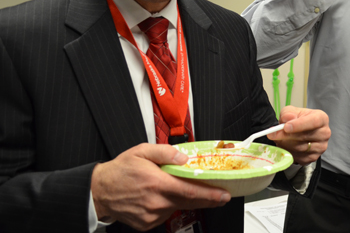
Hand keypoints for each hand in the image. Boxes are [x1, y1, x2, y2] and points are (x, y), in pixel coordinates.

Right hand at [91, 143, 229, 230]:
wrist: (99, 191)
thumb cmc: (121, 170)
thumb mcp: (142, 151)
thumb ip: (166, 152)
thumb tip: (184, 158)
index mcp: (157, 183)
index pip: (191, 191)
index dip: (210, 194)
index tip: (224, 195)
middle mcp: (156, 202)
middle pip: (190, 202)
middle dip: (208, 199)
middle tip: (220, 195)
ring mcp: (152, 215)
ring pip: (178, 207)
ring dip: (183, 199)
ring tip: (174, 188)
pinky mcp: (147, 224)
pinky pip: (165, 214)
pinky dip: (168, 206)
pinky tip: (159, 198)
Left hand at [269, 106, 329, 164]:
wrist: (300, 131)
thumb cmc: (298, 120)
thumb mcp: (291, 111)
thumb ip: (288, 113)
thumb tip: (287, 118)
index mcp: (322, 118)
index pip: (314, 121)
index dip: (299, 125)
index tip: (285, 127)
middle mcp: (324, 133)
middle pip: (305, 137)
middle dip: (286, 136)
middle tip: (272, 134)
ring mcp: (321, 147)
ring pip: (300, 148)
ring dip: (286, 144)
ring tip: (278, 139)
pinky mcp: (314, 157)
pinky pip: (299, 157)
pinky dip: (289, 152)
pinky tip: (285, 146)